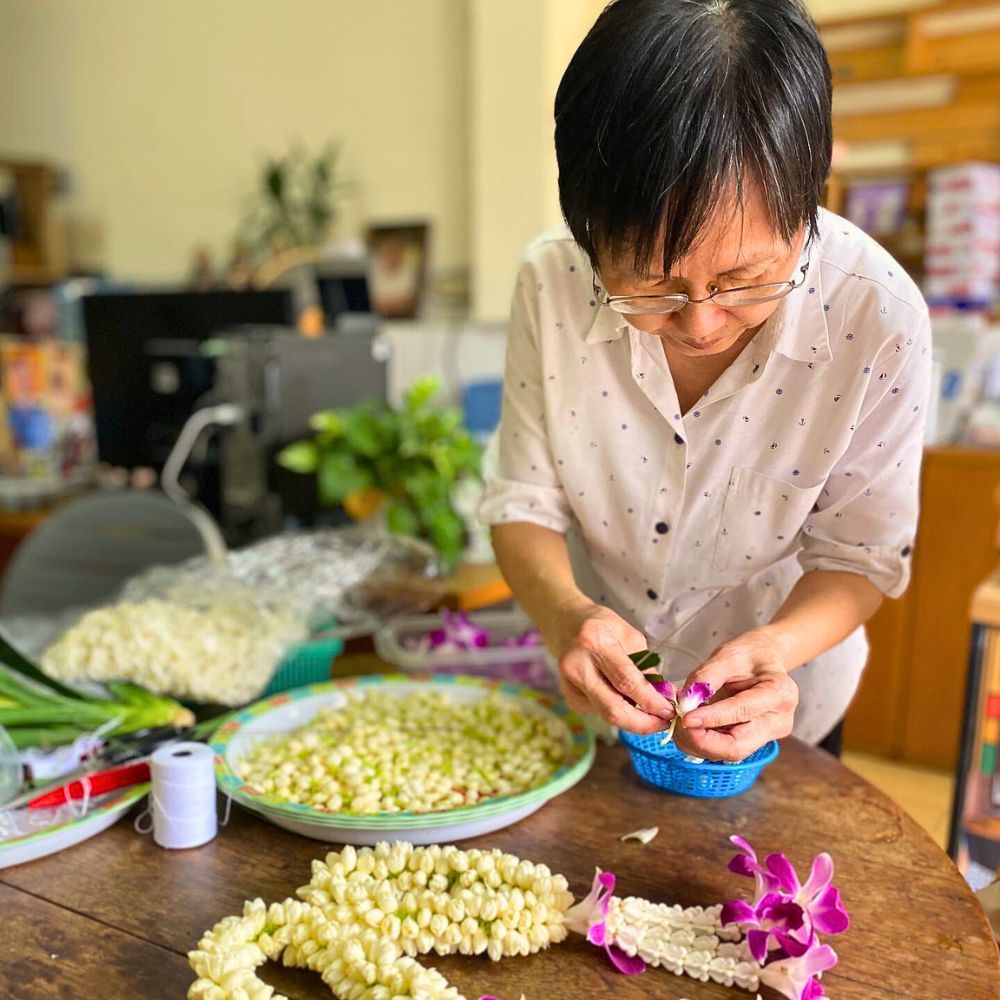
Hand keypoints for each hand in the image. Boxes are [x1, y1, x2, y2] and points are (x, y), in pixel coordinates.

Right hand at [551, 601, 673, 734]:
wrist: (566, 624)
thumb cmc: (602, 625)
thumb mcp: (630, 636)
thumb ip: (646, 667)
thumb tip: (666, 696)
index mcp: (594, 641)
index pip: (625, 680)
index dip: (650, 701)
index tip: (669, 711)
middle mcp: (576, 665)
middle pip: (612, 708)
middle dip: (642, 723)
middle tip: (664, 724)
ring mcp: (569, 683)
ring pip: (606, 714)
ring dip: (634, 720)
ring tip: (653, 715)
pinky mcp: (569, 696)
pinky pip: (600, 711)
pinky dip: (619, 711)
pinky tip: (628, 702)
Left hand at [673, 629, 798, 761]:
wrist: (764, 659)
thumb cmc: (750, 654)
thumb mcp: (728, 655)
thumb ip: (705, 678)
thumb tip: (685, 702)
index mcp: (779, 693)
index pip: (742, 712)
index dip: (711, 718)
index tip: (685, 717)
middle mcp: (778, 721)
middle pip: (738, 747)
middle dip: (702, 741)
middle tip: (679, 724)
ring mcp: (768, 735)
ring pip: (729, 752)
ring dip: (698, 742)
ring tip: (680, 722)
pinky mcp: (755, 741)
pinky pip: (726, 747)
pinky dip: (703, 740)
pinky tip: (691, 725)